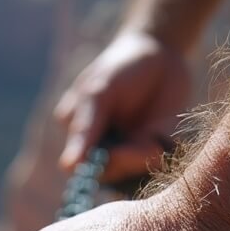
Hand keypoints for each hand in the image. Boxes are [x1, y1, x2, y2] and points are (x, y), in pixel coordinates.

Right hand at [56, 31, 190, 181]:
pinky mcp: (153, 154)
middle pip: (106, 175)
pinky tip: (161, 141)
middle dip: (127, 162)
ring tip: (155, 139)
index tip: (117, 153)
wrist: (160, 53)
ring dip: (144, 161)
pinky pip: (152, 169)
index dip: (93, 168)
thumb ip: (85, 127)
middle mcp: (100, 150)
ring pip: (130, 176)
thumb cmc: (120, 68)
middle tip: (149, 145)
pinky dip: (159, 158)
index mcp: (79, 136)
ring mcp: (127, 155)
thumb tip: (68, 165)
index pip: (77, 168)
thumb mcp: (99, 91)